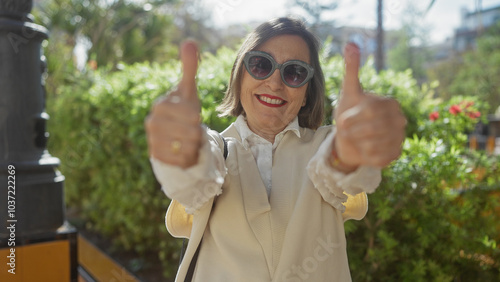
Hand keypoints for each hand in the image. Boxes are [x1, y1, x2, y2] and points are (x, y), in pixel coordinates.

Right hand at [145, 40, 202, 167]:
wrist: (174, 134)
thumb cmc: (183, 109)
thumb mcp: (188, 90)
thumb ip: (189, 67)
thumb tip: (189, 41)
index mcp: (160, 105)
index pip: (190, 115)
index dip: (196, 117)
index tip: (193, 116)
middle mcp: (152, 123)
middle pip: (190, 132)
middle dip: (196, 132)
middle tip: (191, 129)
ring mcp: (153, 141)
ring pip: (187, 146)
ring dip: (193, 144)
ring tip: (187, 139)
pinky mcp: (156, 158)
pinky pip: (182, 160)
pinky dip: (188, 157)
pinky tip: (183, 150)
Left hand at [333, 43, 405, 171]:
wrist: (350, 140)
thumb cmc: (350, 113)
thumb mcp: (348, 92)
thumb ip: (351, 69)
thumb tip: (350, 43)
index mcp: (391, 103)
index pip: (370, 111)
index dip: (352, 118)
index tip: (341, 121)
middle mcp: (401, 120)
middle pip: (372, 128)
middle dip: (352, 131)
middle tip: (344, 131)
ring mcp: (400, 138)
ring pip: (374, 144)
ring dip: (356, 142)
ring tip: (353, 139)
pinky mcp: (395, 154)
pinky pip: (376, 157)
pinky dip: (363, 154)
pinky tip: (361, 149)